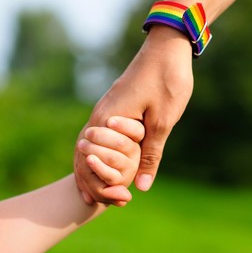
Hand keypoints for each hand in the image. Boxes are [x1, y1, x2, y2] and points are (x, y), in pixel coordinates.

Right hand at [74, 25, 192, 204]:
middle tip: (98, 202)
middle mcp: (99, 116)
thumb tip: (142, 187)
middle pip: (84, 155)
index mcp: (106, 121)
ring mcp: (105, 109)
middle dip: (91, 180)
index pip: (90, 161)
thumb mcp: (162, 122)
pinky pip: (101, 135)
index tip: (106, 203)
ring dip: (94, 168)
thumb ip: (151, 155)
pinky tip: (108, 162)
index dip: (97, 185)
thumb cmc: (166, 82)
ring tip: (96, 190)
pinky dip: (101, 153)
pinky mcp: (115, 106)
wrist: (167, 48)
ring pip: (90, 145)